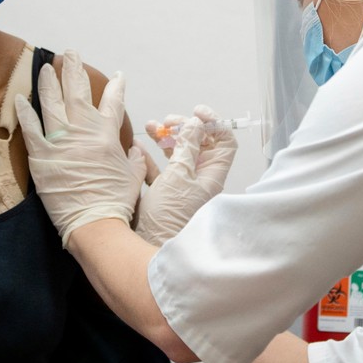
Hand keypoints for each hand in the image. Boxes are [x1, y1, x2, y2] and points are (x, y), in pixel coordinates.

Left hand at [15, 49, 143, 246]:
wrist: (95, 223)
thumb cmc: (116, 202)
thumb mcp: (134, 176)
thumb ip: (134, 159)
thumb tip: (134, 150)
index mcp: (107, 134)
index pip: (113, 101)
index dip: (117, 86)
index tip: (117, 76)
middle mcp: (83, 131)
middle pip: (77, 91)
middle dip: (75, 69)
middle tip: (71, 53)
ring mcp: (60, 141)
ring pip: (52, 102)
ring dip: (49, 81)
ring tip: (46, 67)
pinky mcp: (41, 156)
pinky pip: (30, 128)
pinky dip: (25, 111)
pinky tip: (21, 98)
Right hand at [133, 105, 236, 245]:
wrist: (148, 250)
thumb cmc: (168, 216)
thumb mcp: (178, 176)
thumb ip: (187, 148)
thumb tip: (196, 124)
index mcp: (212, 176)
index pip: (224, 143)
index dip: (214, 124)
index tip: (196, 112)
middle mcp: (200, 181)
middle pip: (199, 145)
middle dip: (184, 129)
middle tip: (168, 121)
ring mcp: (182, 188)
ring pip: (178, 155)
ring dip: (165, 139)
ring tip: (150, 128)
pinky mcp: (164, 195)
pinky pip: (160, 170)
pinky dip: (151, 157)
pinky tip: (138, 148)